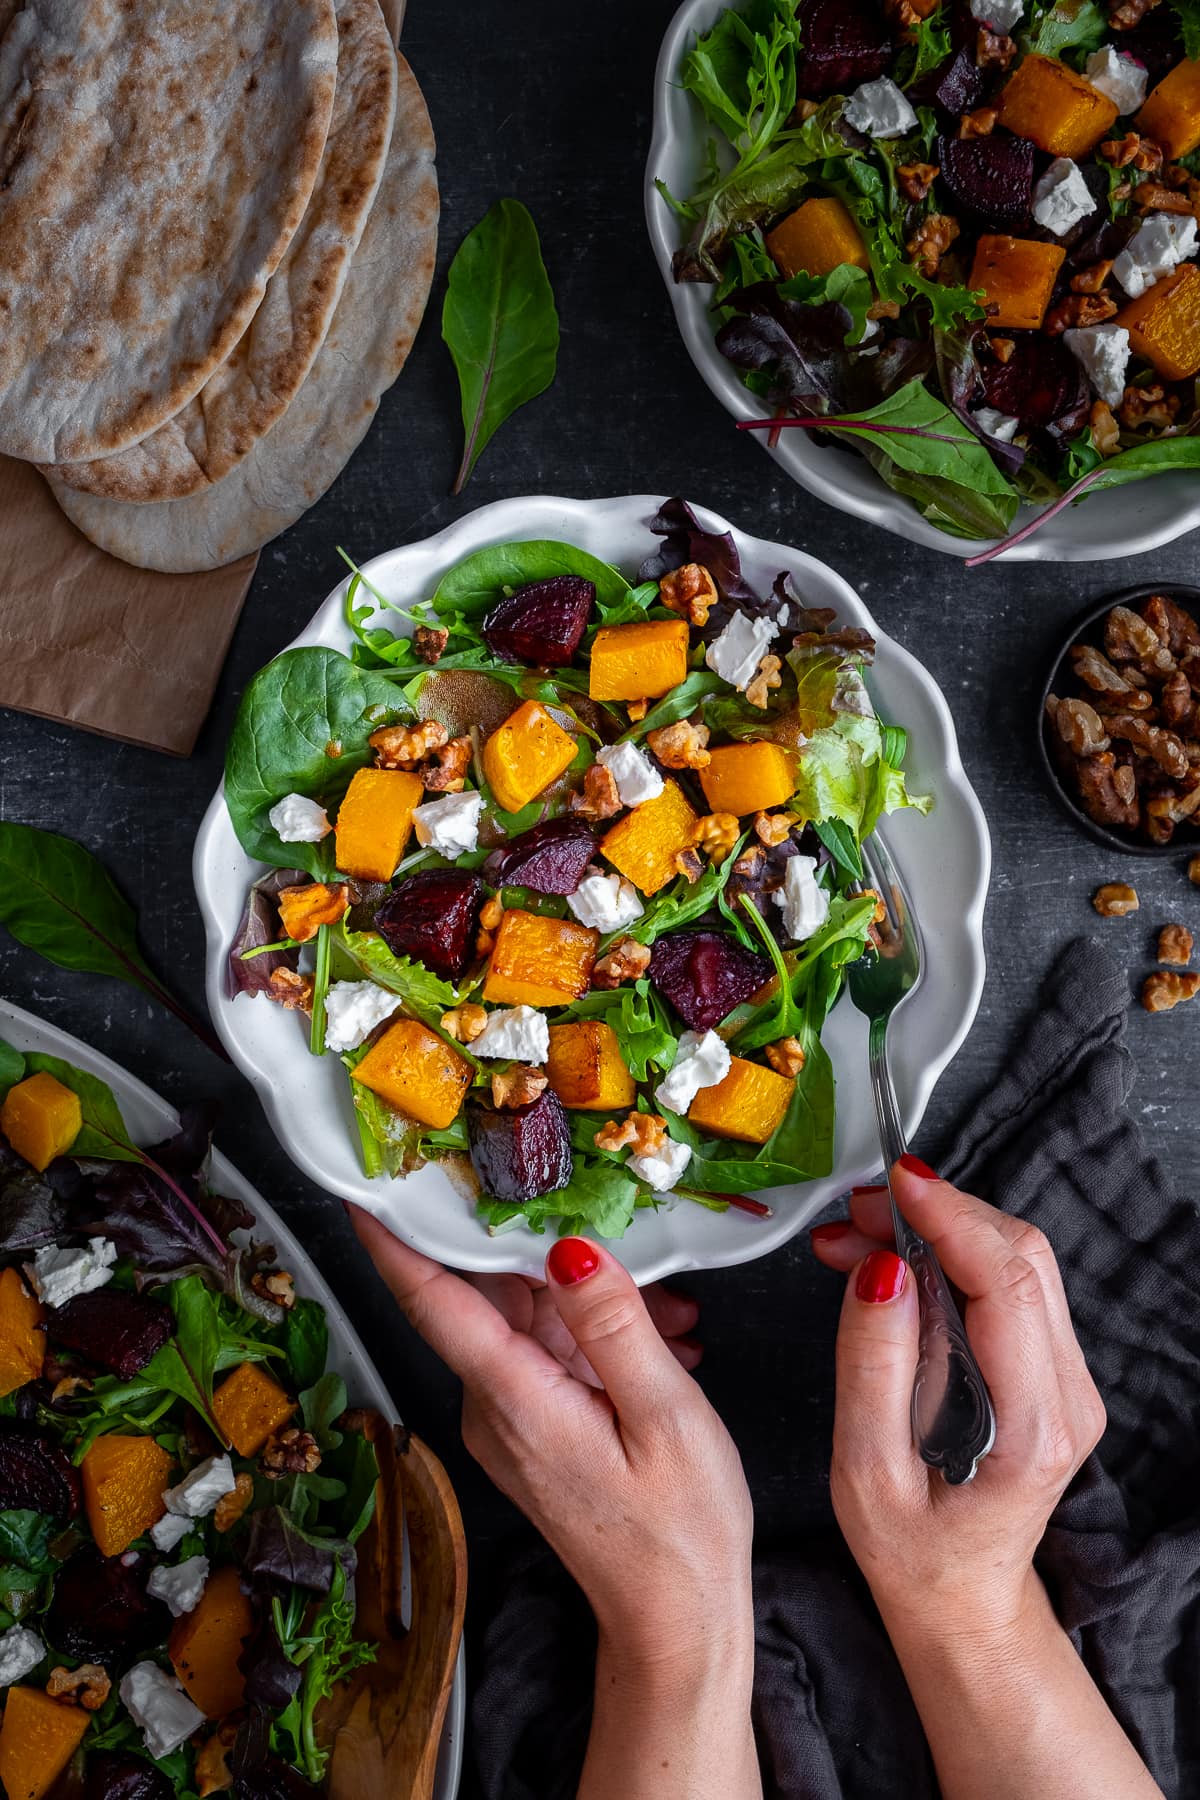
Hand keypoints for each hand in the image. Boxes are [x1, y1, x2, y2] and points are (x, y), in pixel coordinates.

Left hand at [348, 1209, 753, 1669]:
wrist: (677, 1624)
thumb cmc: (678, 1536)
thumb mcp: (667, 1416)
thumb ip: (615, 1325)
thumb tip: (570, 1251)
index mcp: (513, 1400)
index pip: (432, 1301)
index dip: (393, 1237)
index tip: (366, 1182)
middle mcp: (493, 1408)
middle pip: (489, 1295)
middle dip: (550, 1254)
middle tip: (620, 1231)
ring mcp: (510, 1421)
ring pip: (529, 1321)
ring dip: (592, 1301)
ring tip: (669, 1317)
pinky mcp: (533, 1429)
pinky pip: (549, 1354)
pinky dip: (598, 1337)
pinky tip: (660, 1343)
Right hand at [810, 1158, 1106, 1645]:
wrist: (959, 1596)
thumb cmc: (911, 1551)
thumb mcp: (865, 1471)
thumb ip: (872, 1364)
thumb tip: (880, 1268)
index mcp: (1031, 1426)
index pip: (1006, 1283)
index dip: (951, 1218)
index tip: (896, 1184)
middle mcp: (1067, 1398)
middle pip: (1021, 1256)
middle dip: (937, 1212)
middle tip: (857, 1211)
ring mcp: (1067, 1381)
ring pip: (1018, 1259)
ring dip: (940, 1228)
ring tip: (858, 1233)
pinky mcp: (1049, 1369)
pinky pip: (1009, 1284)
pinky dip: (950, 1255)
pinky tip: (892, 1262)